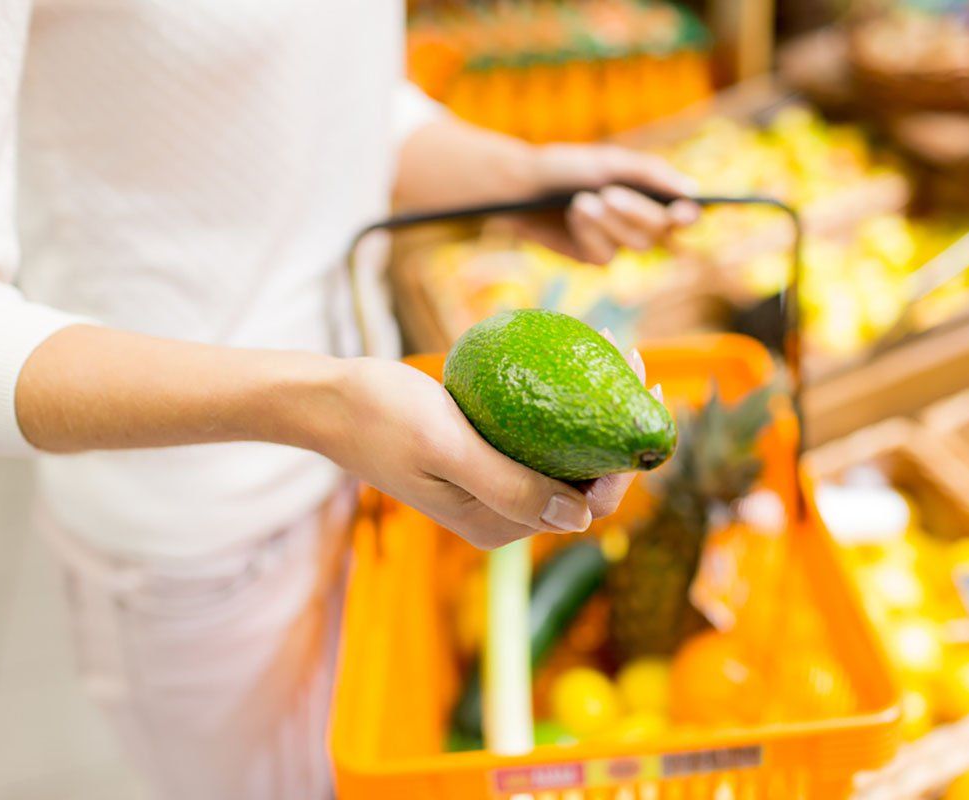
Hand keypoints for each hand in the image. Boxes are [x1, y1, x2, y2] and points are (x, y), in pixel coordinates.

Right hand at [314, 349, 655, 550]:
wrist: (329, 400)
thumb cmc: (380, 417)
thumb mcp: (445, 447)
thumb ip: (509, 486)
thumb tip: (581, 519)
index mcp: (496, 522)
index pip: (585, 505)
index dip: (624, 461)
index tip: (639, 398)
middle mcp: (502, 511)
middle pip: (582, 478)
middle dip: (615, 426)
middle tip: (632, 361)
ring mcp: (494, 483)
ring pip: (565, 453)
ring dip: (593, 409)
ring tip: (613, 352)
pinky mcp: (484, 454)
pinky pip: (539, 436)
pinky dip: (562, 403)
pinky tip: (574, 361)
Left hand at [516, 144, 701, 264]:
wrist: (521, 184)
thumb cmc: (567, 167)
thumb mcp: (609, 162)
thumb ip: (650, 174)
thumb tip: (692, 191)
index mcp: (650, 194)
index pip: (684, 213)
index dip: (689, 216)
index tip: (683, 210)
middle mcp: (640, 221)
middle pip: (661, 231)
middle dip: (636, 212)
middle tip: (608, 194)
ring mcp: (618, 241)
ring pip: (636, 245)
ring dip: (609, 222)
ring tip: (581, 201)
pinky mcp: (594, 256)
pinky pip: (606, 255)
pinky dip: (589, 233)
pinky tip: (573, 215)